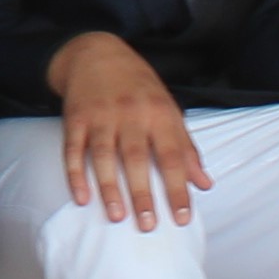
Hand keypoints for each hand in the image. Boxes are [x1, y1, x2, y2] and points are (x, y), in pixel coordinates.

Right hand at [46, 29, 208, 227]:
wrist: (97, 52)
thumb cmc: (139, 88)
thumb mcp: (169, 110)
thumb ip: (187, 148)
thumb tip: (205, 184)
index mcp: (159, 114)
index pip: (173, 156)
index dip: (178, 188)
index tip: (182, 218)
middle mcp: (131, 114)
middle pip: (136, 158)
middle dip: (143, 194)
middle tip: (148, 226)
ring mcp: (100, 115)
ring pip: (103, 155)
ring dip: (109, 188)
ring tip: (116, 217)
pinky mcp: (75, 117)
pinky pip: (72, 149)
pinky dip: (75, 174)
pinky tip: (81, 197)